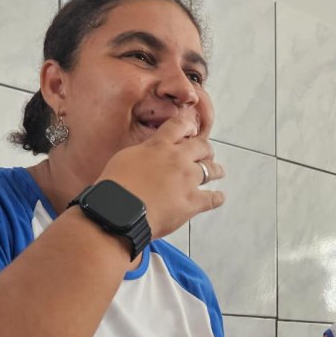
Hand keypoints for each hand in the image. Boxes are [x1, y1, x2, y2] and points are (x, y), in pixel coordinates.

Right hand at [96, 114, 225, 237]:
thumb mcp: (125, 157)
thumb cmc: (115, 187)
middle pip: (201, 147)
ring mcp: (188, 180)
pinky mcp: (193, 202)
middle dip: (205, 149)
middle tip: (206, 152)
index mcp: (159, 146)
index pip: (178, 126)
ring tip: (219, 171)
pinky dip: (217, 197)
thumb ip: (144, 152)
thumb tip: (150, 154)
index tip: (191, 129)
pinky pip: (212, 198)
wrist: (120, 211)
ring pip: (210, 170)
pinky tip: (219, 197)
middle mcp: (177, 159)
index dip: (187, 126)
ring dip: (215, 170)